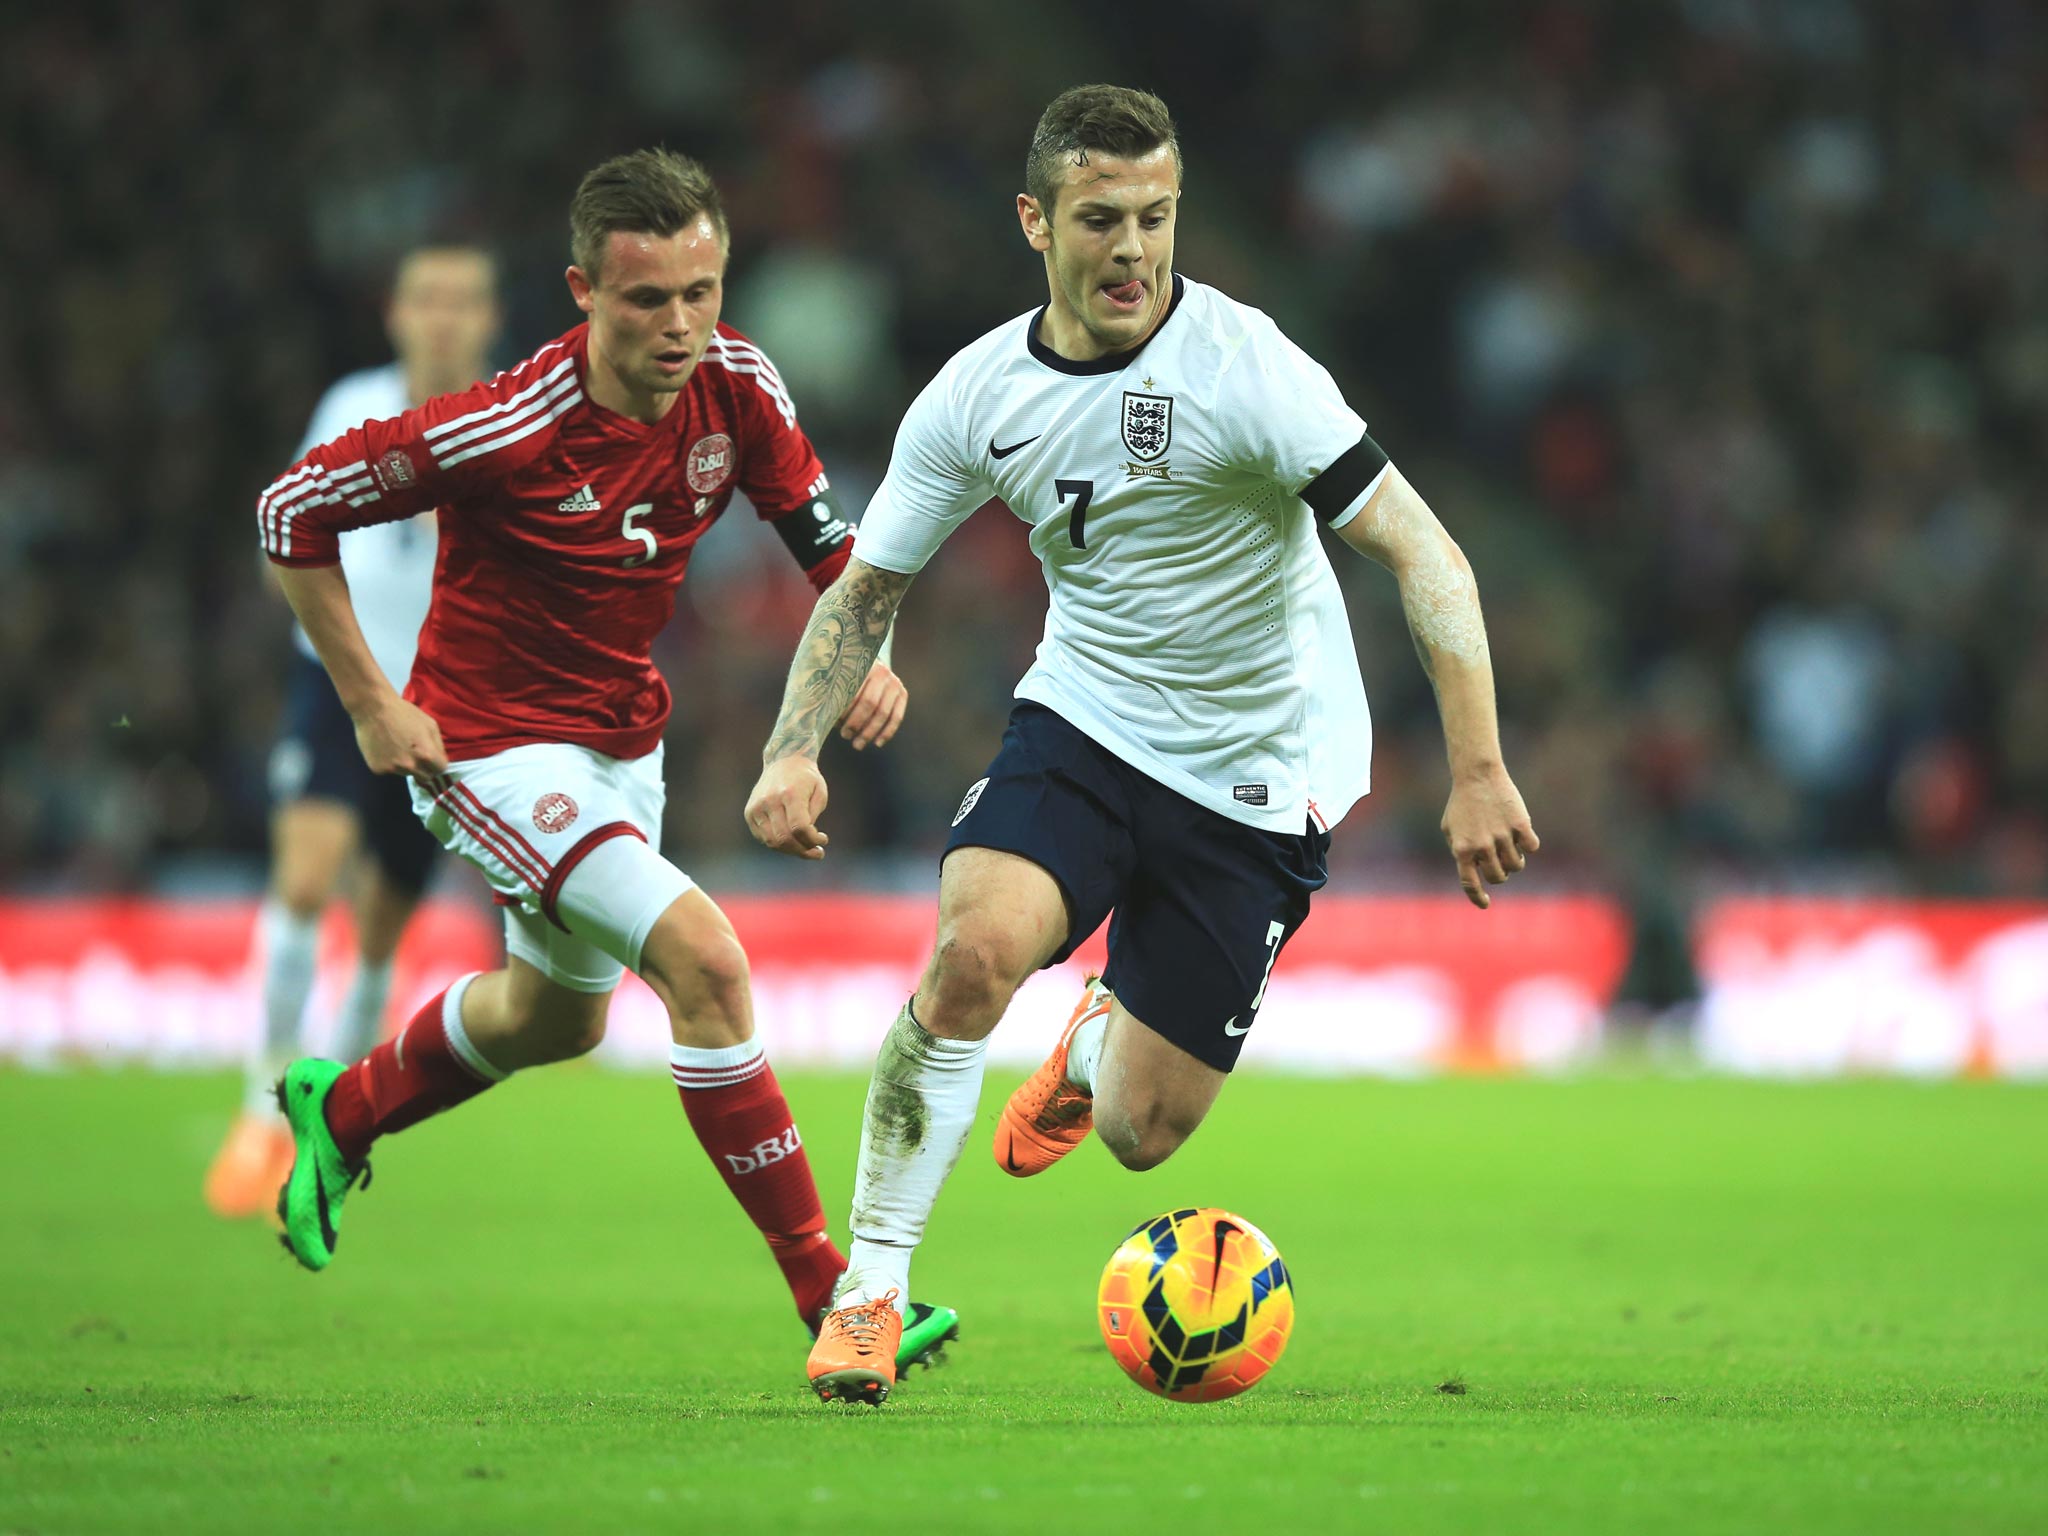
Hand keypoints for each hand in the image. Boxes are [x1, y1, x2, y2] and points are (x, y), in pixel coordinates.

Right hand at [353, 695, 449, 783]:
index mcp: (426, 755)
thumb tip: (440, 761)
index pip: (440, 770)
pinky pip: (389, 770)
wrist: (372, 709)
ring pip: (407, 773)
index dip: (437, 763)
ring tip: (397, 746)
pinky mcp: (378, 769)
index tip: (432, 759)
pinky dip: (389, 763)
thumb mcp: (430, 724)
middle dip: (424, 768)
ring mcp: (393, 769)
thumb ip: (438, 746)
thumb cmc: (403, 713)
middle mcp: (410, 766)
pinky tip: (385, 748)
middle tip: (415, 753)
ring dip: (406, 765)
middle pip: (425, 777)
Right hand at [746, 756, 830, 859]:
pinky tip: (792, 841)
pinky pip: (763, 837)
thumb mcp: (820, 792)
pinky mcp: (750, 813)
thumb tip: (806, 840)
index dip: (812, 840)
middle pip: (784, 838)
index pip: (799, 828)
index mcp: (789, 793)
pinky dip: (779, 844)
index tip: (823, 840)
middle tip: (817, 852)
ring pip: (772, 842)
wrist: (783, 761)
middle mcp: (769, 800)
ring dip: (791, 851)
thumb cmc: (806, 779)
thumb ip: (813, 816)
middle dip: (803, 850)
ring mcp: (756, 807)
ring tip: (806, 849)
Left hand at [837, 661, 907, 750]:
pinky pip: (897, 717)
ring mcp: (894, 682)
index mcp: (862, 665)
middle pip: (870, 703)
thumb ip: (831, 693)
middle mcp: (882, 672)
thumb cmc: (846, 677)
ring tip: (857, 744)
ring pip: (883, 713)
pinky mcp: (902, 693)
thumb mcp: (838, 679)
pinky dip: (887, 732)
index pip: (854, 692)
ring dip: (870, 732)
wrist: (867, 665)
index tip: (836, 726)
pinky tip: (877, 743)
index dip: (845, 712)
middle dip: (857, 723)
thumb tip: (824, 718)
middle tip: (846, 736)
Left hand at [1442, 767, 1538, 909]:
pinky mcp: (1520, 825)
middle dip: (1500, 874)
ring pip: (1516, 865)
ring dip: (1515, 862)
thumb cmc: (1461, 802)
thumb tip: (1472, 870)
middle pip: (1498, 876)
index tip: (1486, 903)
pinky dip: (1529, 846)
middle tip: (1500, 863)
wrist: (1477, 775)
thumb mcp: (1449, 828)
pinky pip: (1532, 847)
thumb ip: (1458, 851)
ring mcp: (1502, 836)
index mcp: (1462, 849)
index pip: (1470, 884)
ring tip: (1512, 850)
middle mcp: (1482, 846)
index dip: (1477, 897)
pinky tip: (1523, 837)